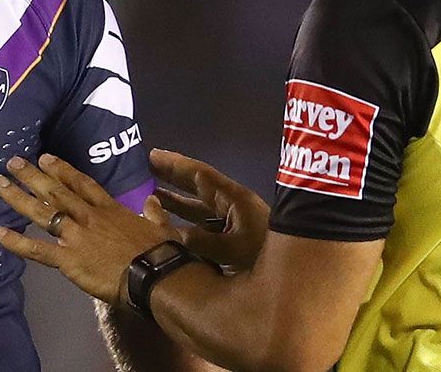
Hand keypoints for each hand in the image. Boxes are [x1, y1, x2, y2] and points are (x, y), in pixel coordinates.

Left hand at [0, 154, 176, 304]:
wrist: (153, 274)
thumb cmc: (159, 252)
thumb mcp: (160, 225)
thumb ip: (154, 212)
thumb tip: (155, 201)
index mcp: (109, 208)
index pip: (81, 183)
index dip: (62, 169)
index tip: (45, 157)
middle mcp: (88, 216)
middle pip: (55, 191)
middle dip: (32, 175)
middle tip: (12, 162)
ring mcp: (75, 235)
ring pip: (42, 212)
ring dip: (18, 197)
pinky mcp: (68, 258)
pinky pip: (37, 249)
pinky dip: (16, 242)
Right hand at [149, 148, 268, 272]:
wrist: (294, 285)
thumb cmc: (265, 261)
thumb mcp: (231, 249)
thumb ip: (199, 240)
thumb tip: (174, 231)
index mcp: (236, 202)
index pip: (201, 176)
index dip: (176, 166)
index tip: (152, 155)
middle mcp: (234, 210)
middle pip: (198, 189)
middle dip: (173, 179)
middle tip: (146, 169)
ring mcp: (233, 227)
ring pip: (198, 210)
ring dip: (175, 203)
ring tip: (150, 197)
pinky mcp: (232, 245)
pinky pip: (201, 227)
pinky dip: (182, 224)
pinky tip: (167, 229)